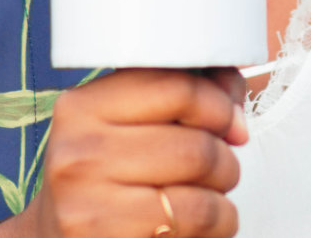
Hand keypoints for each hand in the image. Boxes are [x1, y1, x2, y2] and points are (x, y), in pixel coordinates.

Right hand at [0, 68, 248, 237]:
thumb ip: (174, 97)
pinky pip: (199, 225)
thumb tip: (230, 86)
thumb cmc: (99, 181)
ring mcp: (90, 201)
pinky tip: (197, 226)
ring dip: (223, 198)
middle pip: (196, 145)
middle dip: (225, 160)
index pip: (176, 87)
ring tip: (208, 199)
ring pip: (202, 193)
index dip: (220, 105)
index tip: (230, 122)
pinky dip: (218, 226)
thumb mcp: (119, 127)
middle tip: (218, 170)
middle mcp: (80, 152)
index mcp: (81, 107)